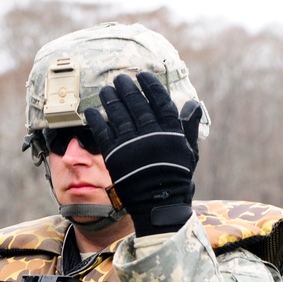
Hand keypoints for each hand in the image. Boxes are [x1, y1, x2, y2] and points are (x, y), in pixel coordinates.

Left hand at [85, 72, 197, 236]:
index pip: (160, 101)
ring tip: (105, 90)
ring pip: (118, 114)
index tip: (143, 75)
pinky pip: (102, 132)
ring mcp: (131, 145)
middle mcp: (151, 135)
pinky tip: (90, 111)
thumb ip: (189, 126)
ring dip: (110, 99)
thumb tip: (192, 103)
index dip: (150, 85)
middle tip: (120, 79)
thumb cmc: (176, 176)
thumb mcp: (189, 151)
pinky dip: (95, 120)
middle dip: (127, 88)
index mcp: (170, 132)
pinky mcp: (114, 156)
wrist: (159, 204)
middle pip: (136, 103)